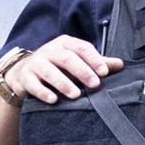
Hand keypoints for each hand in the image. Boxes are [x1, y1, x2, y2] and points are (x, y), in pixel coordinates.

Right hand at [4, 35, 122, 103]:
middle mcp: (50, 50)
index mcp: (65, 43)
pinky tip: (53, 100)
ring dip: (63, 83)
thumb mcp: (76, 62)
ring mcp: (36, 63)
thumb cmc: (57, 67)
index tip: (105, 72)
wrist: (24, 73)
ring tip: (76, 95)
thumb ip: (96, 63)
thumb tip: (120, 65)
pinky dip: (43, 92)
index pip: (81, 48)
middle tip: (95, 85)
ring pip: (49, 70)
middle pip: (67, 58)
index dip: (94, 59)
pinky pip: (33, 84)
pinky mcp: (25, 77)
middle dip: (82, 71)